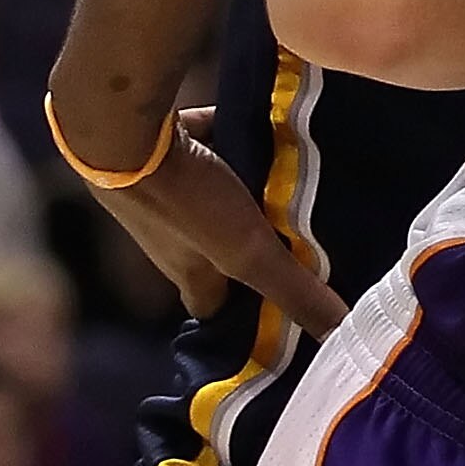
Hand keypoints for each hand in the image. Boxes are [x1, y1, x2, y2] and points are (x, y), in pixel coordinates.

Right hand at [83, 107, 345, 336]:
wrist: (124, 129)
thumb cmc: (184, 201)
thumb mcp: (247, 252)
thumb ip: (293, 289)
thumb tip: (340, 336)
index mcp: (189, 272)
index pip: (215, 310)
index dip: (243, 320)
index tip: (284, 319)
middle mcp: (174, 237)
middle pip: (222, 252)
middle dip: (260, 249)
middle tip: (313, 242)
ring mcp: (170, 191)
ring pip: (222, 199)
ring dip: (255, 194)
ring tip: (307, 189)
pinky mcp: (170, 148)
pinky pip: (215, 148)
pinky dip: (241, 144)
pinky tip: (278, 132)